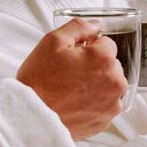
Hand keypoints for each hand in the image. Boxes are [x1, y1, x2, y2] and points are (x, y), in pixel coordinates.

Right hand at [17, 18, 127, 139]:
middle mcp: (114, 81)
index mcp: (104, 59)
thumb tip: (95, 25)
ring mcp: (112, 103)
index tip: (73, 58)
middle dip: (94, 66)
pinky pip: (104, 105)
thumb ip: (79, 27)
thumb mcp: (52, 42)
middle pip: (110, 65)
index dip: (88, 48)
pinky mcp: (106, 121)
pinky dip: (93, 103)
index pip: (106, 44)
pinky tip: (74, 104)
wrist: (31, 118)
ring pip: (108, 85)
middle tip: (68, 75)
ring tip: (71, 91)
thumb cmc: (39, 81)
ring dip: (96, 85)